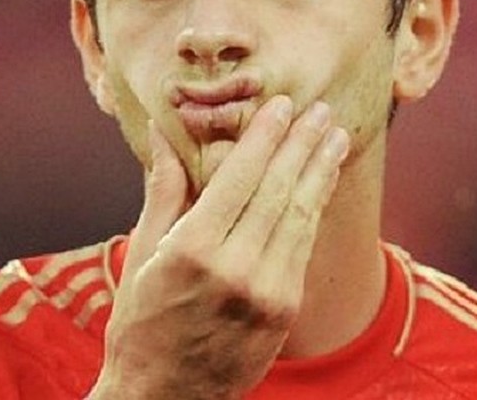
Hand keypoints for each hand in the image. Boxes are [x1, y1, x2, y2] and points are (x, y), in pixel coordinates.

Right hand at [88, 96, 349, 399]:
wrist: (166, 398)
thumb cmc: (141, 325)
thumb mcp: (142, 255)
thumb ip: (163, 191)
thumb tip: (159, 133)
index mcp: (193, 250)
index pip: (240, 177)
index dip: (264, 137)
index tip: (281, 105)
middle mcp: (236, 269)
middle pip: (279, 190)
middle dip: (302, 144)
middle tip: (320, 110)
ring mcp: (267, 292)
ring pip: (300, 215)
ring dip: (320, 170)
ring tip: (334, 137)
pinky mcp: (285, 309)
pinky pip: (302, 246)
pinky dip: (315, 208)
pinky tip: (322, 183)